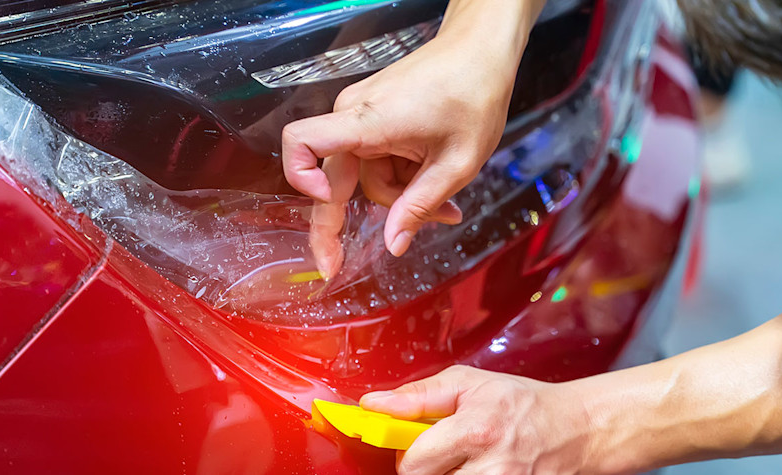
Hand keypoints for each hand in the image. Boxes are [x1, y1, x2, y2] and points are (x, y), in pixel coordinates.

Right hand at [281, 0, 538, 277]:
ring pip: (367, 174)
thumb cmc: (473, 95)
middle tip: (335, 268)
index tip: (327, 204)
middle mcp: (354, 115)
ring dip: (402, 194)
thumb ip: (420, 206)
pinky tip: (437, 180)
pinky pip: (378, 159)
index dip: (300, 178)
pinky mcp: (374, 116)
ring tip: (447, 201)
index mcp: (367, 122)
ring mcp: (362, 114)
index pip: (301, 142)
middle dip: (359, 217)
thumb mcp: (456, 163)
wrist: (481, 50)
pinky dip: (405, 176)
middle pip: (337, 179)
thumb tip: (392, 246)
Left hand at [360, 365, 597, 474]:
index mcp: (476, 431)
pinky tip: (476, 469)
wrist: (573, 429)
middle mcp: (491, 468)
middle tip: (441, 451)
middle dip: (425, 468)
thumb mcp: (469, 383)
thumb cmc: (522, 404)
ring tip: (463, 460)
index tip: (412, 443)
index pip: (412, 463)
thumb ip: (417, 395)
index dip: (406, 453)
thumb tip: (375, 404)